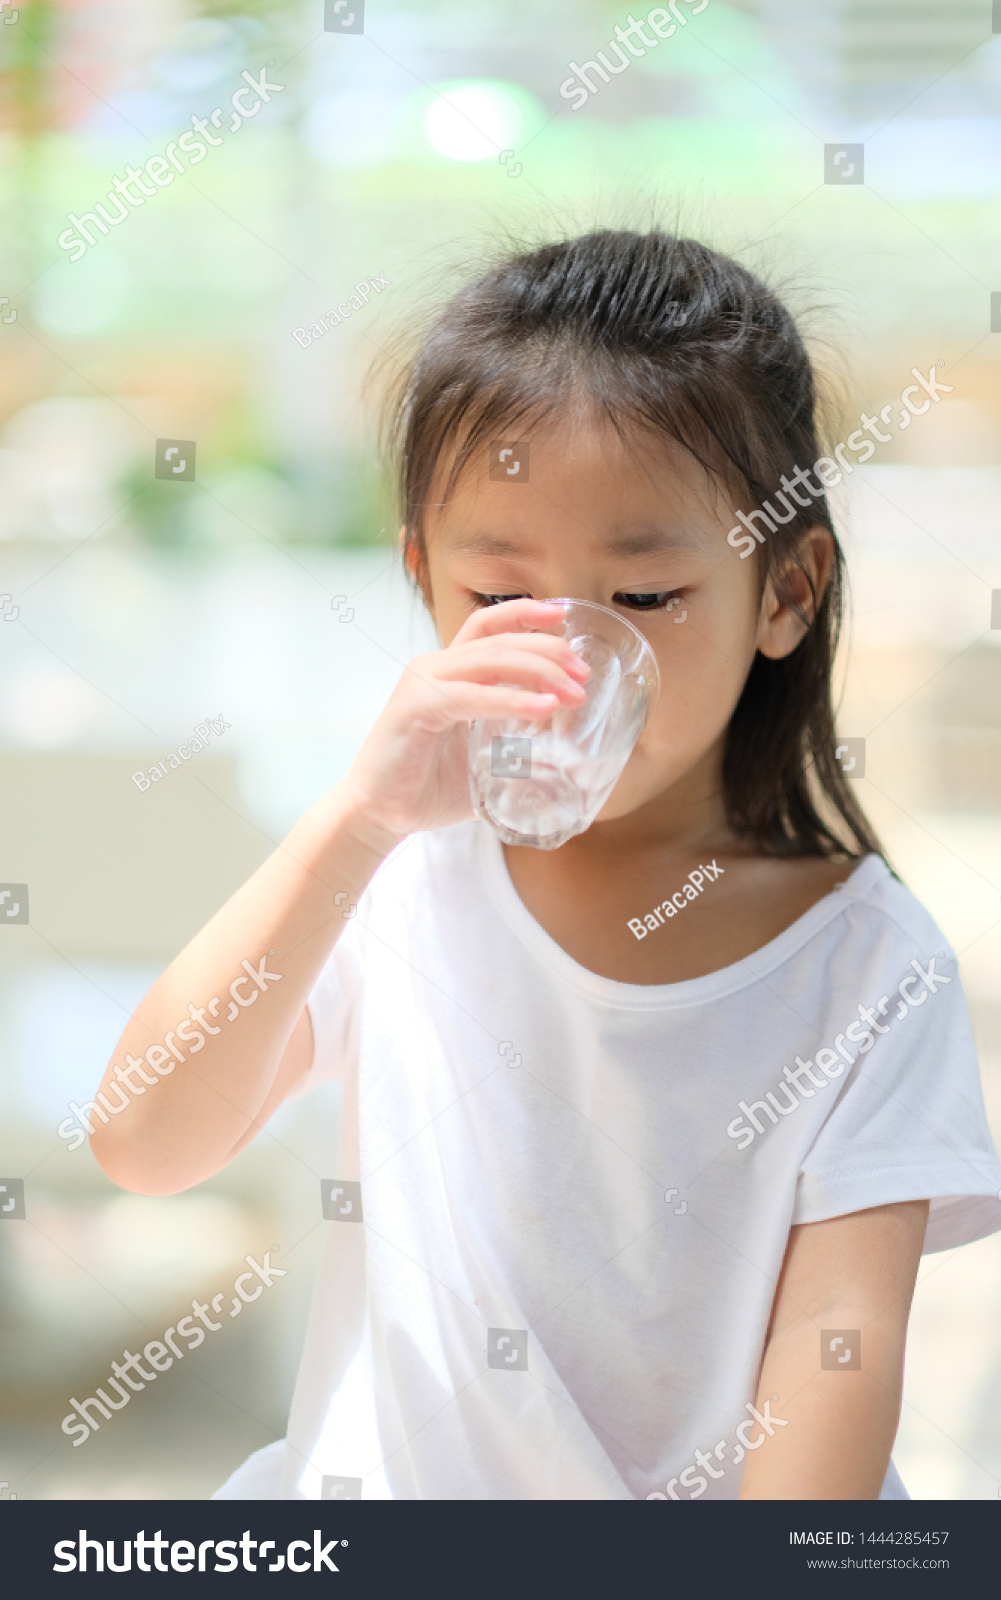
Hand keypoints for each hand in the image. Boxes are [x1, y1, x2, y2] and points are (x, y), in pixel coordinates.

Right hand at [339, 600, 589, 841]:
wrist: (380, 815)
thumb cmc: (428, 788)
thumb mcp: (482, 759)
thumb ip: (514, 747)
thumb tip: (562, 758)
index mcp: (448, 672)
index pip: (488, 626)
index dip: (524, 614)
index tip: (563, 616)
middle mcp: (433, 668)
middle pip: (498, 639)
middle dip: (548, 650)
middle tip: (583, 672)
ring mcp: (423, 684)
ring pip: (489, 659)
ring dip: (538, 671)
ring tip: (572, 692)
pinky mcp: (415, 707)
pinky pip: (472, 695)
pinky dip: (512, 699)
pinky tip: (543, 707)